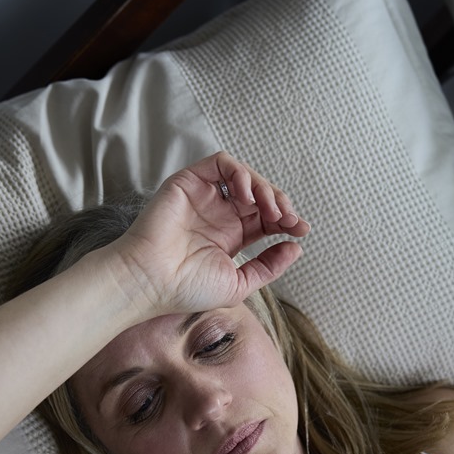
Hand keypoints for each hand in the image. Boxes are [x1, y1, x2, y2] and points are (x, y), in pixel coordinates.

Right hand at [108, 151, 309, 316]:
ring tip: (272, 209)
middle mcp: (219, 214)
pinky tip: (246, 196)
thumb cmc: (186, 289)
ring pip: (245, 176)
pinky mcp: (190, 182)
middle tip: (289, 219)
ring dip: (265, 188)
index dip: (287, 220)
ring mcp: (205, 197)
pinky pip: (222, 164)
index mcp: (230, 237)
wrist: (152, 281)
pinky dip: (241, 173)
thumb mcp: (239, 283)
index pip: (266, 218)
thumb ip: (269, 266)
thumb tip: (296, 247)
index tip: (301, 230)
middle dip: (281, 203)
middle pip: (260, 195)